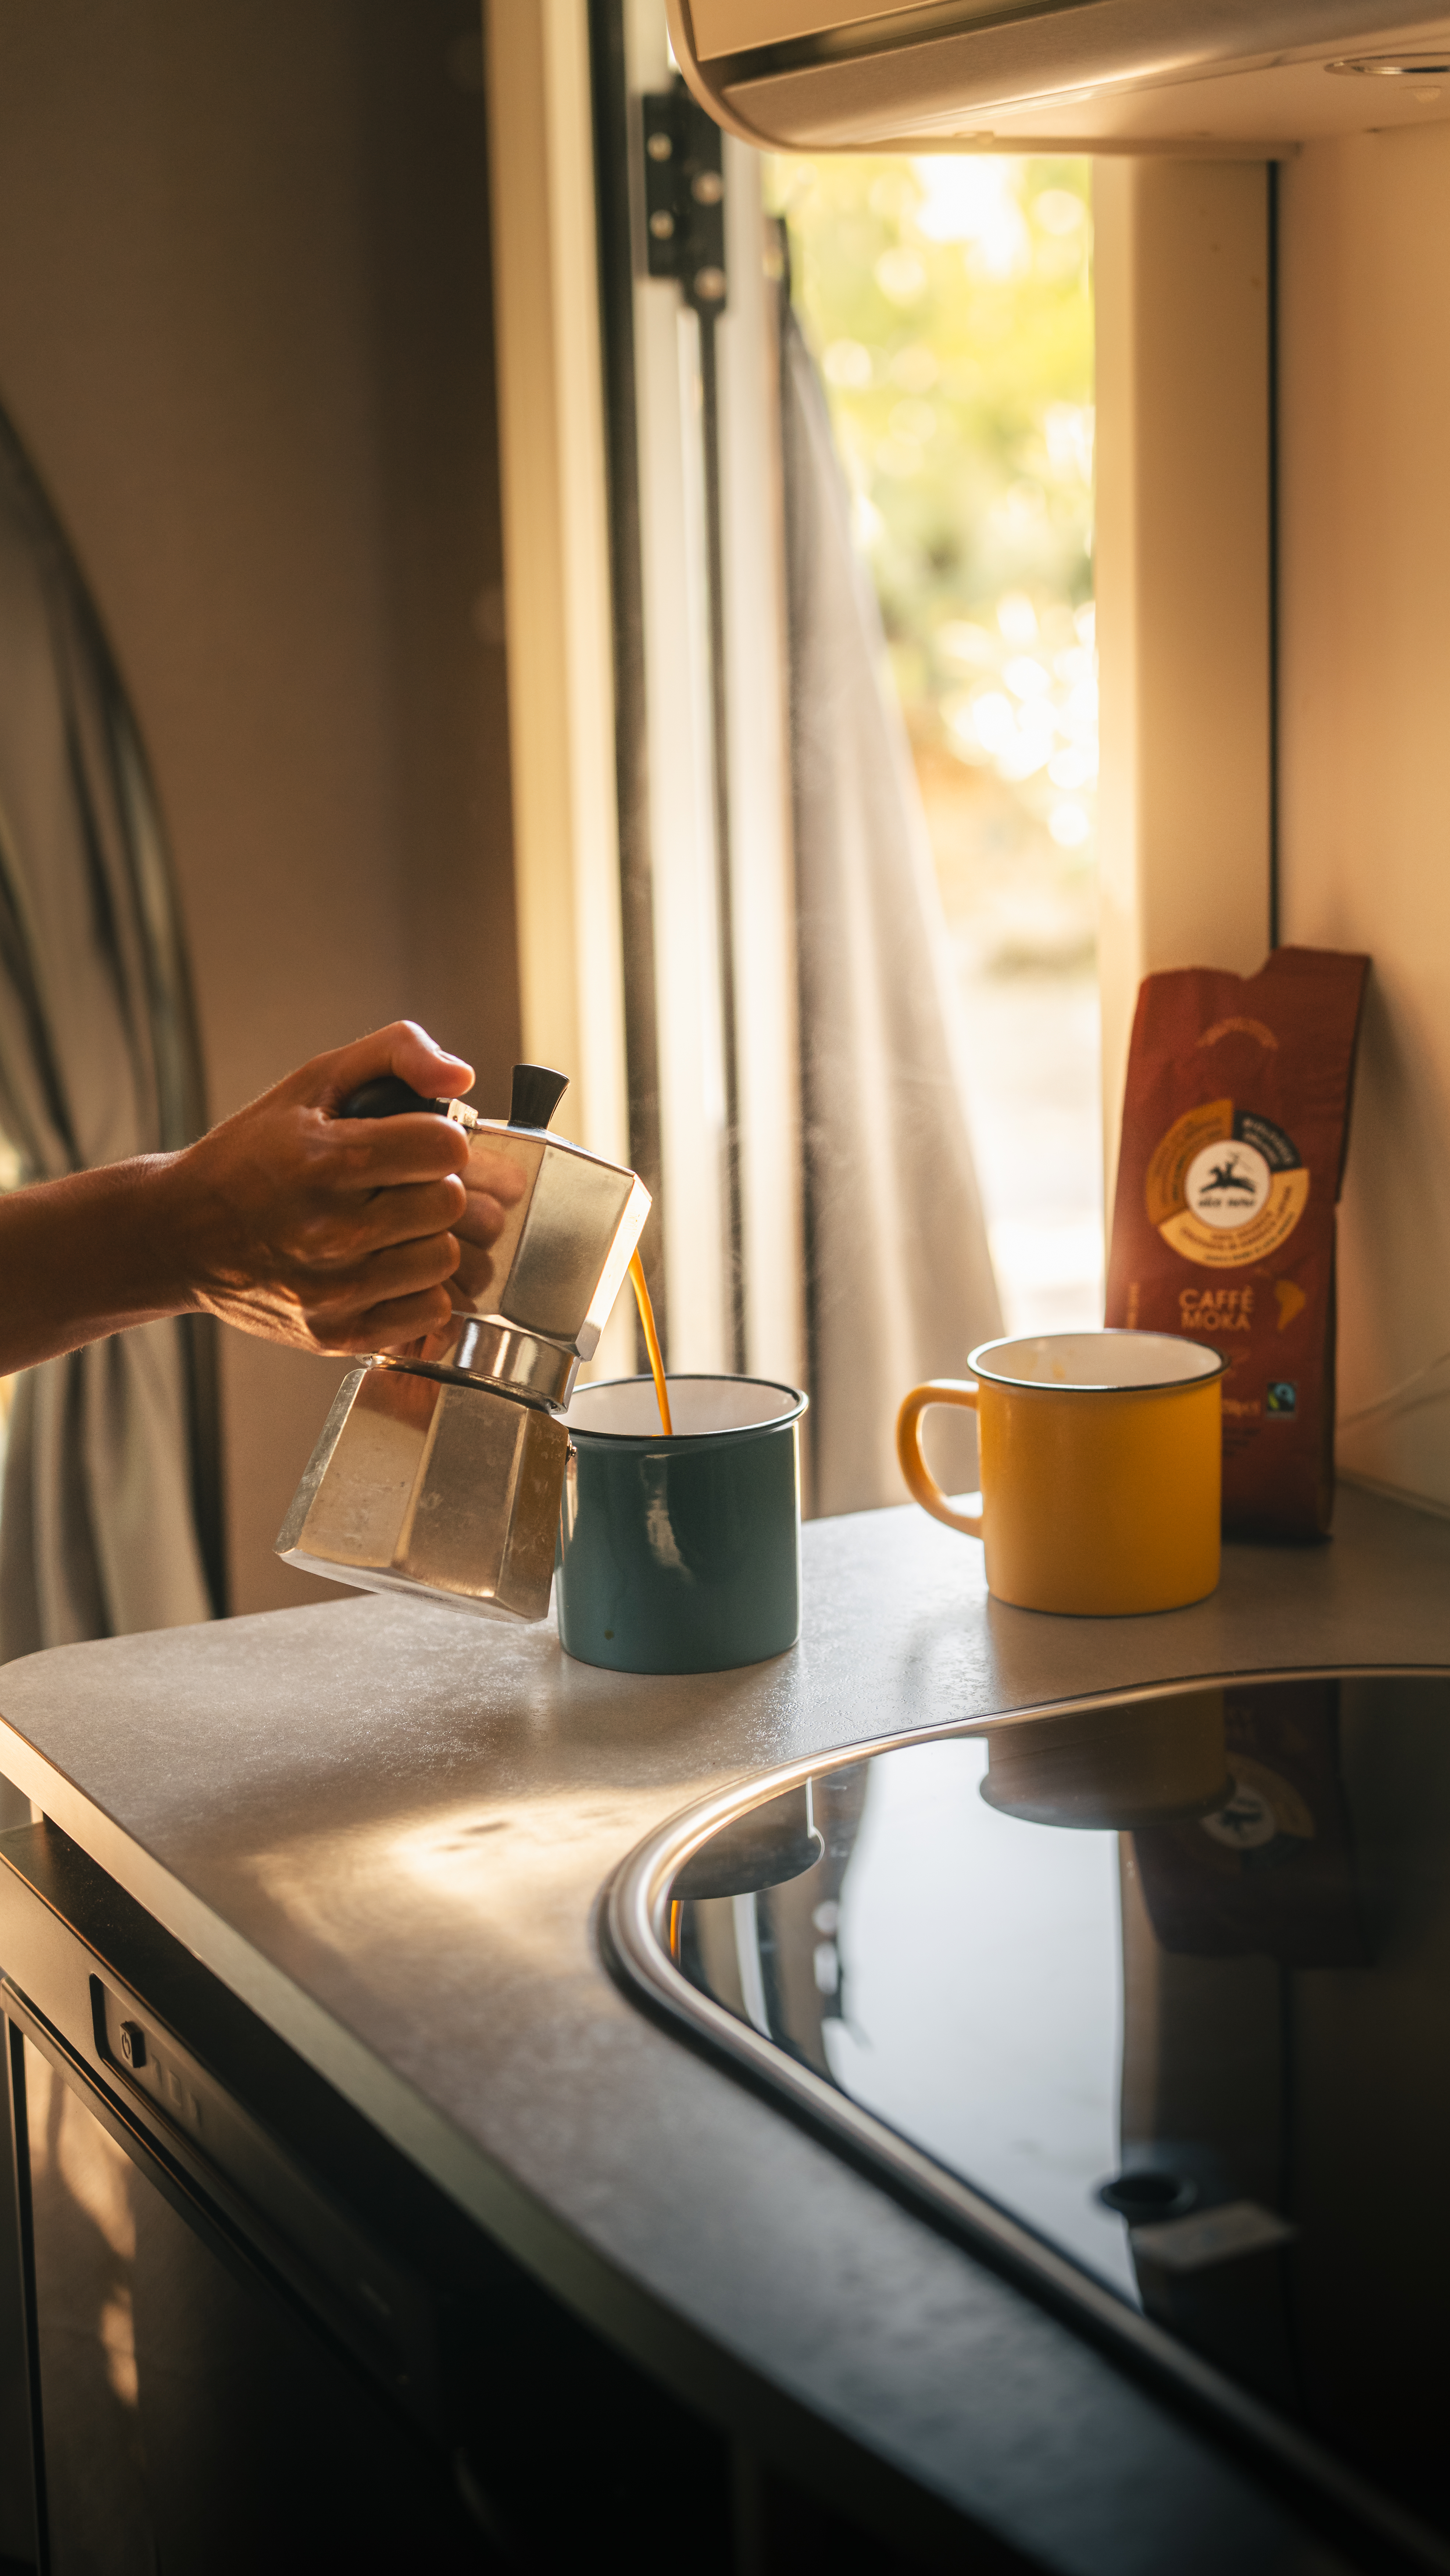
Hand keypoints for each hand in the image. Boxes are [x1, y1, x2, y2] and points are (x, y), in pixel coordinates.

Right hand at [162, 1021, 519, 1355]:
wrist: (179, 1233)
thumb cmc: (251, 1156)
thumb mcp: (314, 1081)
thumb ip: (395, 1053)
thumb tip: (461, 1077)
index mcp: (322, 1161)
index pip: (445, 1148)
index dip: (440, 1139)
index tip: (417, 1144)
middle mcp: (328, 1230)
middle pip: (450, 1204)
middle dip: (435, 1186)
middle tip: (403, 1186)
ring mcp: (332, 1289)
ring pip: (445, 1258)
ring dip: (430, 1238)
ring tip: (394, 1226)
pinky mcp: (337, 1333)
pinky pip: (431, 1310)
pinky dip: (421, 1288)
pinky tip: (389, 1266)